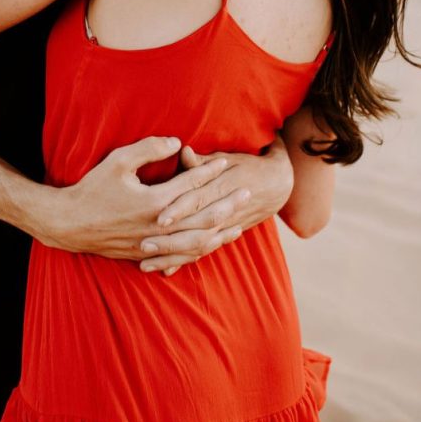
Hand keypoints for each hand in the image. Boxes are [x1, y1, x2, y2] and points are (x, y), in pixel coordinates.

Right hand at [33, 135, 241, 260]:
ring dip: (219, 231)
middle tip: (247, 192)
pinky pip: (181, 255)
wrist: (70, 224)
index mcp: (154, 202)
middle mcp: (159, 226)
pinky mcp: (147, 254)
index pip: (190, 186)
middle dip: (226, 203)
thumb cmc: (92, 189)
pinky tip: (211, 246)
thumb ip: (149, 149)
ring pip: (196, 241)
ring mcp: (154, 243)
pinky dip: (200, 250)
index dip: (209, 173)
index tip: (226, 163)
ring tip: (239, 223)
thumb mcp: (118, 161)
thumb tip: (176, 142)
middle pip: (201, 216)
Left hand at [138, 138, 293, 274]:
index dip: (179, 209)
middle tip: (143, 244)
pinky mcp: (224, 236)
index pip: (197, 200)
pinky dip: (185, 261)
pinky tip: (166, 270)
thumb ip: (202, 161)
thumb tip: (183, 152)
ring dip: (172, 256)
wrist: (277, 184)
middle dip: (169, 240)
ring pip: (197, 247)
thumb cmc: (246, 164)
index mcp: (221, 188)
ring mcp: (224, 227)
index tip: (159, 218)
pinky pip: (204, 252)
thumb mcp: (227, 157)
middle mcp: (223, 212)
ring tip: (146, 264)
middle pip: (194, 229)